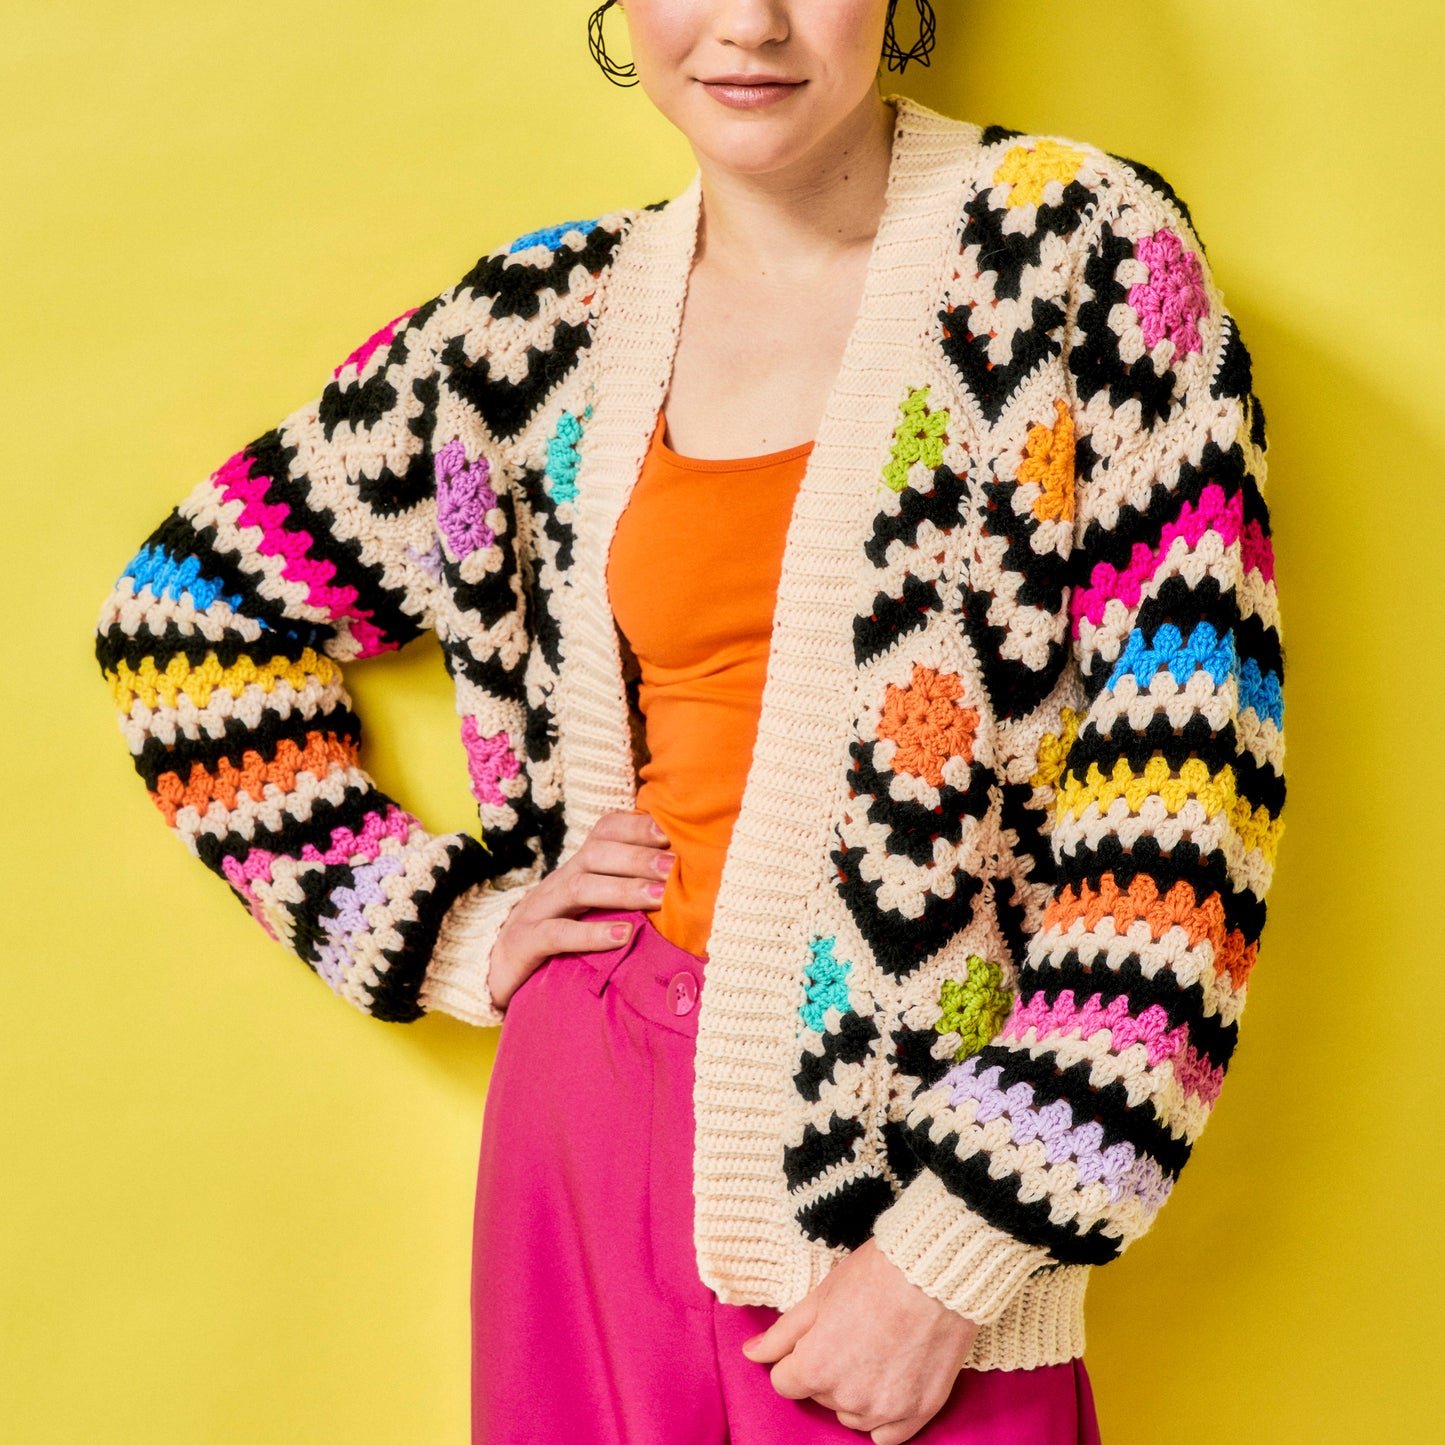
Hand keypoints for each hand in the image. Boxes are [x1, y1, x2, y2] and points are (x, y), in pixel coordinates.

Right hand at [486, 809, 672, 1008]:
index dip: (634, 826)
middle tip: (674, 868)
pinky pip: (558, 934)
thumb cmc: (560, 937)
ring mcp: (539, 910)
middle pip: (596, 855)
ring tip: (659, 897)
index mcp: (578, 870)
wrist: (497, 970)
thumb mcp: (591, 909)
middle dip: (637, 857)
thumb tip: (681, 887)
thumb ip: (624, 894)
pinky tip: (622, 936)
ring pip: (580, 888)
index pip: (602, 833)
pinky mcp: (526, 943)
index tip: (669, 832)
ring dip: (623, 890)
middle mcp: (559, 882)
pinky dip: (592, 934)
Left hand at [741, 1237, 979, 1442]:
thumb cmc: (875, 1275)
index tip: (816, 1336)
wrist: (935, 1273)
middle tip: (851, 1332)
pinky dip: (884, 1416)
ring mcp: (884, 1409)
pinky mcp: (919, 1412)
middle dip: (827, 1369)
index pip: (785, 1382)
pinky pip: (887, 1435)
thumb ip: (782, 1333)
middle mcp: (847, 1398)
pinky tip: (889, 1383)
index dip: (797, 1357)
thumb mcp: (819, 1296)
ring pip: (851, 1416)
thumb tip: (751, 1354)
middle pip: (820, 1395)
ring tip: (874, 1351)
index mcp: (816, 1368)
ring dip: (854, 1393)